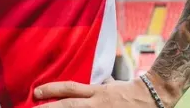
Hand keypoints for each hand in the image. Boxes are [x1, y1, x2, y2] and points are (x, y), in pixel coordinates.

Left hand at [33, 77, 175, 106]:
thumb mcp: (111, 85)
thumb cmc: (131, 91)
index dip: (52, 90)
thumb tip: (88, 84)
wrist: (153, 98)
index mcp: (97, 92)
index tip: (36, 92)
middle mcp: (97, 104)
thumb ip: (97, 87)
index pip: (70, 89)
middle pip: (69, 106)